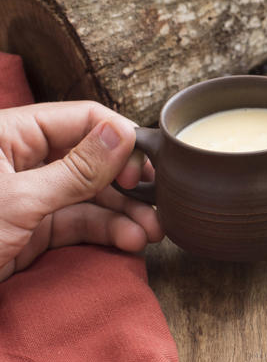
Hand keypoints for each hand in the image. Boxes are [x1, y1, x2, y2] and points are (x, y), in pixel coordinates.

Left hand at [0, 101, 163, 280]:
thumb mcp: (18, 202)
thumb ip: (75, 169)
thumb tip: (122, 134)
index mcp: (9, 135)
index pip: (81, 119)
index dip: (118, 140)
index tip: (143, 169)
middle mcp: (23, 160)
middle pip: (93, 159)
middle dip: (128, 183)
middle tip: (158, 203)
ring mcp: (31, 196)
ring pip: (92, 195)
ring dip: (125, 214)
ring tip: (153, 233)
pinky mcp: (34, 229)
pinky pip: (80, 223)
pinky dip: (107, 232)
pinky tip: (131, 242)